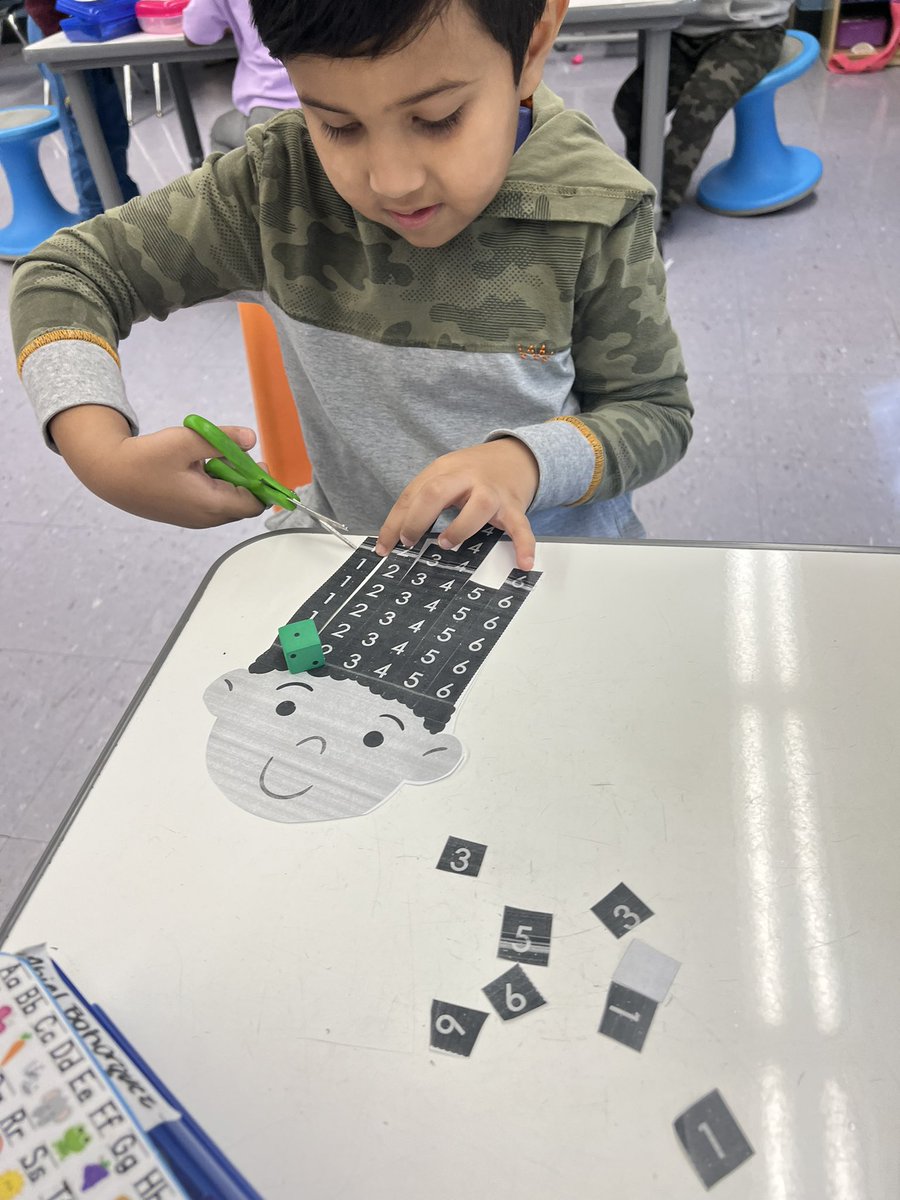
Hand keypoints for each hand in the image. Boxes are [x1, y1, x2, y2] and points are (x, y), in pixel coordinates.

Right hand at [50, 405, 265, 526]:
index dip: (262, 484)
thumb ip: (223, 440)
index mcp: (211, 505)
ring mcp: (194, 520)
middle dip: (245, 479)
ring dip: (228, 480)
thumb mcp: (187, 441)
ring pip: (227, 502)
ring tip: (209, 457)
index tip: (257, 461)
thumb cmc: (145, 458)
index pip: (254, 504)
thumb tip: (252, 439)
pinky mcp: (184, 514)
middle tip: (233, 453)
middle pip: (243, 504)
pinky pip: (211, 502)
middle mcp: (206, 519)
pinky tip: (196, 466)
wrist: (109, 474)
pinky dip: (213, 484)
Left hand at [375, 438, 538, 570]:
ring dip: (460, 528)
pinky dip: (523, 544)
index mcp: (444, 470)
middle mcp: (467, 478)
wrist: (516, 457)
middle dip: (417, 519)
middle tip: (409, 541)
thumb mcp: (444, 477)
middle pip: (436, 492)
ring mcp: (492, 492)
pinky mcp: (514, 506)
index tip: (385, 547)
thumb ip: (421, 499)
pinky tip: (523, 563)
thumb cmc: (474, 473)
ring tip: (447, 544)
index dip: (395, 522)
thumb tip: (394, 535)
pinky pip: (520, 526)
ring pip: (479, 506)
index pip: (412, 495)